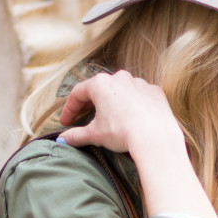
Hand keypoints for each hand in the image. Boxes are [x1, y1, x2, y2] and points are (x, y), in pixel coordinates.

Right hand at [59, 70, 216, 217]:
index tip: (66, 122)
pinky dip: (132, 104)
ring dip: (112, 102)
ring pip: (120, 91)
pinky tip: (132, 117)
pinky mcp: (154, 91)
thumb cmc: (122, 132)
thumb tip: (63, 140)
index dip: (69, 109)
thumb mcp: (95, 135)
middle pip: (99, 89)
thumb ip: (76, 135)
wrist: (155, 136)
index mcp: (100, 84)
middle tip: (82, 118)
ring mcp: (139, 82)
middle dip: (89, 104)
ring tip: (108, 117)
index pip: (78, 94)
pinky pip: (139, 96)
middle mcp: (119, 77)